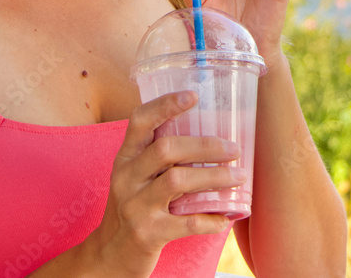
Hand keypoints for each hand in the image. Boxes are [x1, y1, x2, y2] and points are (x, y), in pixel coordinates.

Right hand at [87, 91, 244, 276]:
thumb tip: (213, 131)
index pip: (139, 121)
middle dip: (206, 146)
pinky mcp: (147, 234)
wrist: (110, 254)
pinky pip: (186, 223)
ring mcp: (135, 207)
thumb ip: (161, 155)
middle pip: (166, 149)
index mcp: (125, 157)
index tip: (193, 95)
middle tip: (234, 149)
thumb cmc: (135, 205)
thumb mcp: (137, 175)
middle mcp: (126, 178)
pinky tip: (226, 217)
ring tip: (240, 177)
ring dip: (215, 177)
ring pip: (178, 181)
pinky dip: (211, 219)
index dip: (165, 105)